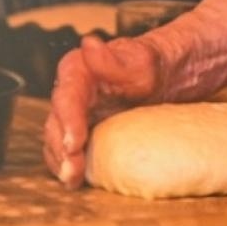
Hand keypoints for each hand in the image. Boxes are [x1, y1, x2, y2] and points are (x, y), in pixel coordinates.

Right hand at [42, 34, 165, 188]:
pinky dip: (68, 166)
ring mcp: (75, 115)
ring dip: (61, 161)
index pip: (66, 95)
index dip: (67, 120)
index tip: (73, 142)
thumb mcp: (141, 61)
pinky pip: (66, 150)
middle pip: (56, 121)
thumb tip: (88, 44)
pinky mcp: (83, 133)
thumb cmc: (155, 67)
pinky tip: (77, 181)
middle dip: (61, 148)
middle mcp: (71, 93)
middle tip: (72, 171)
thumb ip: (113, 58)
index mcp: (79, 71)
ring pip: (56, 139)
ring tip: (73, 180)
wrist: (170, 79)